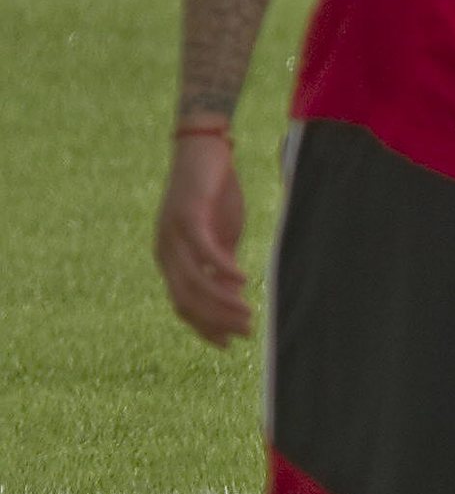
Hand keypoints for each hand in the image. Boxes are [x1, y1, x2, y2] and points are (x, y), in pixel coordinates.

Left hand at [156, 132, 250, 346]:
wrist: (205, 149)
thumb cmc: (215, 193)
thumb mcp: (222, 235)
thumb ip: (222, 265)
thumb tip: (234, 296)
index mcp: (172, 260)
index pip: (184, 305)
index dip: (205, 327)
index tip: (229, 344)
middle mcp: (166, 252)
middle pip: (187, 299)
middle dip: (217, 321)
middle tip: (246, 331)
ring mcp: (174, 234)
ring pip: (195, 280)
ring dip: (223, 301)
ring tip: (249, 312)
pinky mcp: (188, 215)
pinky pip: (205, 250)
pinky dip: (224, 268)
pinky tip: (245, 279)